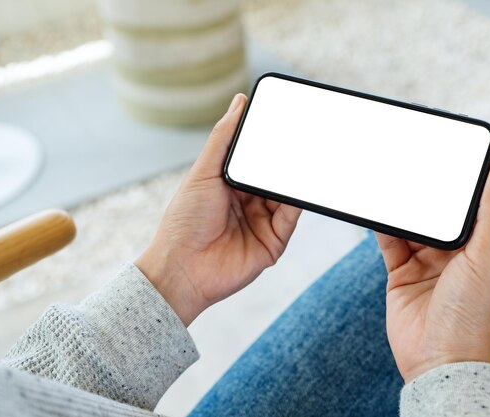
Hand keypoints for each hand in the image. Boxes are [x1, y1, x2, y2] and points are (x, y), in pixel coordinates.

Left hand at [136, 94, 301, 325]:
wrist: (183, 268)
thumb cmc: (184, 220)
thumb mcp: (203, 172)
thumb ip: (223, 138)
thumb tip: (239, 101)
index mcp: (231, 184)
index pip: (257, 158)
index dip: (270, 141)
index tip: (285, 119)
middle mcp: (250, 202)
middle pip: (275, 175)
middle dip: (287, 158)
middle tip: (303, 135)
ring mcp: (263, 222)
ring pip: (287, 194)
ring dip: (295, 177)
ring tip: (307, 156)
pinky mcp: (274, 242)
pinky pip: (292, 216)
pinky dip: (298, 200)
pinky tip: (301, 183)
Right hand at [376, 159, 489, 381]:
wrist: (436, 359)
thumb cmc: (472, 315)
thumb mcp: (488, 258)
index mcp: (485, 250)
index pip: (475, 208)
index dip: (464, 186)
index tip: (452, 160)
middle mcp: (457, 256)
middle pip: (440, 216)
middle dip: (428, 196)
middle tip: (415, 167)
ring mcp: (427, 265)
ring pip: (413, 227)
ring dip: (405, 210)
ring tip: (392, 186)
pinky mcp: (402, 274)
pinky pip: (391, 243)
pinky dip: (384, 228)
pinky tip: (379, 212)